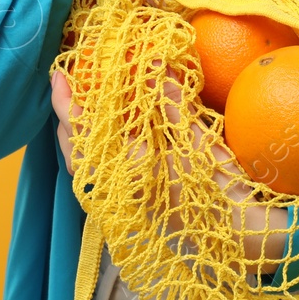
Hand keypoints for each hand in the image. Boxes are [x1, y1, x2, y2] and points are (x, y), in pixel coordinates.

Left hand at [52, 57, 288, 273]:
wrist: (240, 236)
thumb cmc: (217, 189)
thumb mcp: (196, 140)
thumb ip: (172, 103)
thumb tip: (155, 63)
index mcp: (126, 172)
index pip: (82, 134)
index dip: (67, 103)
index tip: (59, 74)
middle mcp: (118, 187)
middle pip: (75, 151)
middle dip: (68, 116)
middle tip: (67, 81)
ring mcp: (126, 197)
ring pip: (87, 163)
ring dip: (80, 132)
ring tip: (82, 99)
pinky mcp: (138, 200)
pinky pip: (105, 171)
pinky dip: (99, 147)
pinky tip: (108, 128)